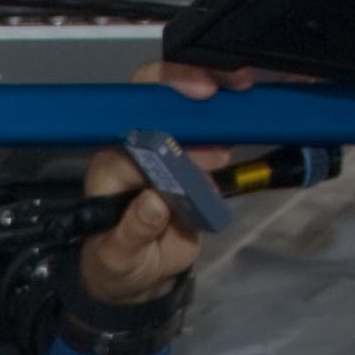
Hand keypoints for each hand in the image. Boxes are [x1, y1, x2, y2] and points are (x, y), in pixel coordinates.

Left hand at [78, 59, 259, 306]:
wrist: (141, 272)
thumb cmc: (119, 262)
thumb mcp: (120, 259)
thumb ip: (133, 234)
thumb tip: (153, 203)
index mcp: (109, 172)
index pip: (131, 140)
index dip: (161, 128)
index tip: (187, 126)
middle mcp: (134, 150)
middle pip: (150, 99)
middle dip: (185, 82)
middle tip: (225, 87)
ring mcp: (164, 146)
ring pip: (182, 105)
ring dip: (214, 98)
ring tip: (241, 104)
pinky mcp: (191, 153)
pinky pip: (207, 127)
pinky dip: (228, 116)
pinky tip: (245, 112)